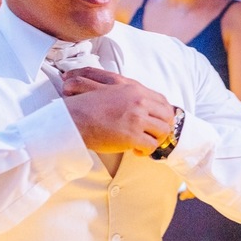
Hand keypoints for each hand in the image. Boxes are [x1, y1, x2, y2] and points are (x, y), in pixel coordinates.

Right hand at [60, 67, 174, 155]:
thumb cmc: (88, 105)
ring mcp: (137, 119)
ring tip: (143, 144)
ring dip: (155, 140)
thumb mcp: (110, 89)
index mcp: (135, 89)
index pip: (163, 101)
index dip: (164, 114)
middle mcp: (139, 102)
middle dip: (163, 128)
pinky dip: (145, 151)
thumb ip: (128, 92)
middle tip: (153, 136)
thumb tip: (142, 102)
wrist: (74, 118)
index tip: (158, 122)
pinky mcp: (132, 135)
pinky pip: (151, 146)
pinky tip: (135, 150)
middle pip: (167, 116)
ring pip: (162, 132)